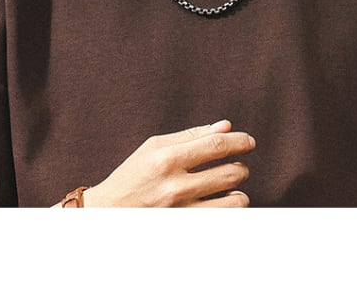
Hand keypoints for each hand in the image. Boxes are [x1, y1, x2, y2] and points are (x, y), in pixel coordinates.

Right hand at [82, 120, 254, 206]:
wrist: (107, 213)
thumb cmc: (133, 175)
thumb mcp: (155, 146)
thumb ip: (192, 135)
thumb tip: (225, 126)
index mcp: (167, 158)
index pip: (216, 145)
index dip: (239, 141)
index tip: (249, 142)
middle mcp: (175, 186)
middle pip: (230, 172)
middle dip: (241, 166)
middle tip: (238, 165)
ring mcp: (181, 212)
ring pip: (235, 201)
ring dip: (240, 190)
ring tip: (232, 186)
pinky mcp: (186, 229)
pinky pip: (225, 220)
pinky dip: (231, 210)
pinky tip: (224, 203)